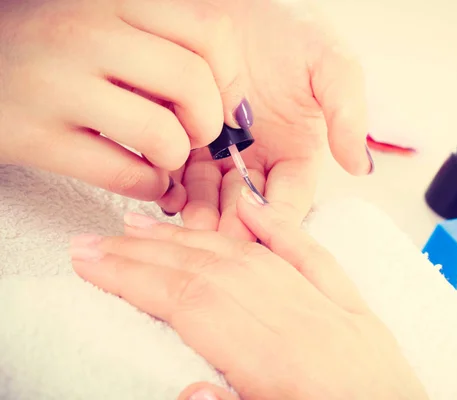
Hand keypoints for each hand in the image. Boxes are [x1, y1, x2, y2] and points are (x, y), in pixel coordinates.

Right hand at [0, 0, 249, 200]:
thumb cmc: (56, 52)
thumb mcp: (109, 25)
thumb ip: (166, 49)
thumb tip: (233, 101)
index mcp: (113, 0)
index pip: (210, 31)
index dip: (232, 77)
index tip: (226, 103)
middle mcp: (85, 34)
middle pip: (193, 83)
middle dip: (209, 122)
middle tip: (196, 134)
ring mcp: (57, 86)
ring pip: (162, 134)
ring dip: (176, 156)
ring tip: (164, 154)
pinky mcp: (36, 138)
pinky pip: (125, 175)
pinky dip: (150, 185)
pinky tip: (144, 177)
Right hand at [70, 187, 426, 399]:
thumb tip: (190, 390)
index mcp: (282, 366)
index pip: (193, 304)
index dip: (136, 278)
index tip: (93, 262)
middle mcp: (307, 326)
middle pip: (214, 272)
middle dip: (149, 253)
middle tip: (100, 240)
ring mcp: (335, 313)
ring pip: (252, 259)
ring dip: (196, 238)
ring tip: (149, 227)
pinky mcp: (356, 311)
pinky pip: (315, 258)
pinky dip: (280, 228)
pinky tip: (250, 207)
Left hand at [157, 0, 373, 239]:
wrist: (237, 1)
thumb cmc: (288, 32)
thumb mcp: (330, 65)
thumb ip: (347, 112)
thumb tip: (361, 166)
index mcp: (297, 155)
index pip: (288, 202)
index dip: (274, 222)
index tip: (256, 229)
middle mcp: (259, 161)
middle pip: (246, 209)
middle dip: (231, 227)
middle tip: (214, 236)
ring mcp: (221, 154)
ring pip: (211, 198)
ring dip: (201, 214)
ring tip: (189, 221)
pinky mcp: (186, 140)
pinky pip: (179, 174)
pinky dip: (174, 189)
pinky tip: (169, 193)